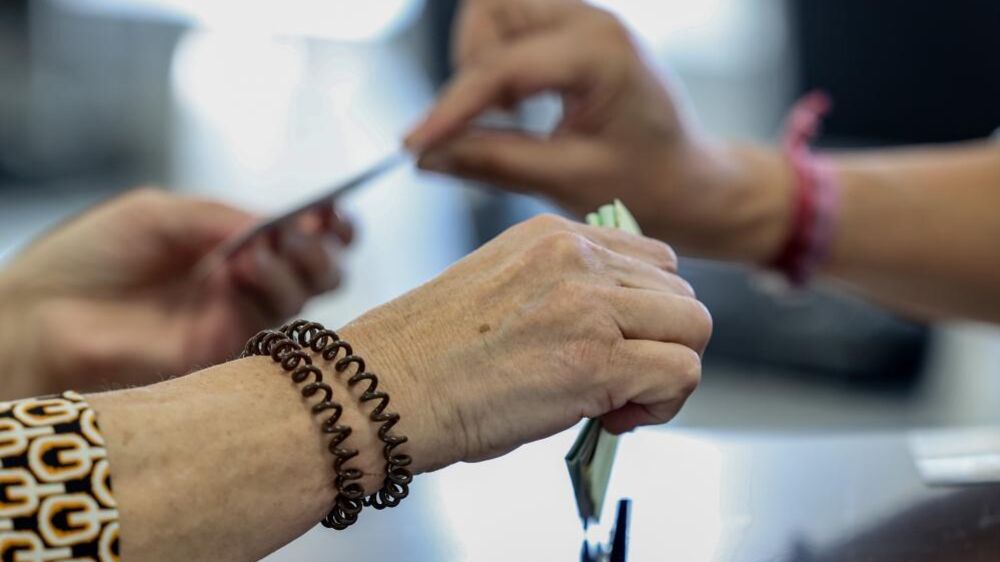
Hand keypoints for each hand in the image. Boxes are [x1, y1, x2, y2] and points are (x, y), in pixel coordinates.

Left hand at [0, 188, 351, 397]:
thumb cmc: (88, 259)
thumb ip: (222, 216)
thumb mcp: (159, 214)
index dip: (327, 224)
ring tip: (254, 251)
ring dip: (296, 265)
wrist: (38, 315)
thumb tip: (280, 224)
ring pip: (306, 296)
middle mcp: (243, 286)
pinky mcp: (227, 352)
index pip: (297, 238)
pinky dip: (272, 289)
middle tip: (301, 231)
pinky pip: (275, 325)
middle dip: (323, 247)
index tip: (334, 209)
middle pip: (319, 272)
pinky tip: (241, 269)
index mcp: (230, 249)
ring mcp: (237, 320)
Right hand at [338, 214, 710, 473]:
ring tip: (619, 401)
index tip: (615, 344)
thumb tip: (616, 327)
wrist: (378, 389)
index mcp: (552, 236)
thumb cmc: (425, 354)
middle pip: (680, 293)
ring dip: (668, 370)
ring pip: (694, 328)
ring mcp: (590, 305)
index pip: (651, 260)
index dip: (645, 311)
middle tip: (619, 380)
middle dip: (661, 342)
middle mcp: (577, 258)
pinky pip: (682, 373)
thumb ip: (561, 290)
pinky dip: (663, 403)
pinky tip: (614, 417)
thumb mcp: (499, 290)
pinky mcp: (598, 361)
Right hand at [411, 2, 791, 261]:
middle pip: (491, 7)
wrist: (692, 181)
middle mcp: (591, 19)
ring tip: (503, 118)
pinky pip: (511, 26)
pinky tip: (514, 107)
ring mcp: (583, 19)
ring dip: (480, 62)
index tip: (414, 143)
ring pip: (495, 11)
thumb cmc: (648, 185)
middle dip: (469, 66)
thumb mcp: (568, 181)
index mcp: (601, 53)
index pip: (502, 67)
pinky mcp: (573, 31)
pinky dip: (496, 64)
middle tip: (476, 126)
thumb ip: (494, 162)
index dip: (451, 107)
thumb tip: (426, 158)